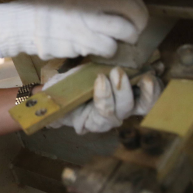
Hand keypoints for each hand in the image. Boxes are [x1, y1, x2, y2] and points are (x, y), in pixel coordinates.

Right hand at [0, 0, 147, 59]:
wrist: (24, 22)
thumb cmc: (52, 6)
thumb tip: (129, 8)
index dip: (139, 10)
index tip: (139, 18)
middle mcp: (85, 8)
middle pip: (126, 21)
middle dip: (135, 31)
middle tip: (133, 34)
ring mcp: (79, 29)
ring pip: (113, 42)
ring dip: (116, 45)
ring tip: (111, 43)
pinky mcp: (73, 46)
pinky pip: (97, 51)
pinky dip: (100, 51)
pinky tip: (93, 46)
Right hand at [44, 65, 162, 134]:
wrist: (77, 87)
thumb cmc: (64, 89)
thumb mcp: (55, 92)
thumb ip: (49, 95)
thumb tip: (38, 94)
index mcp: (93, 120)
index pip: (103, 115)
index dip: (104, 99)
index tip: (99, 79)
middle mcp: (113, 117)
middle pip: (124, 110)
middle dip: (122, 92)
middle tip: (117, 71)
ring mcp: (128, 107)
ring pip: (143, 107)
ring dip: (146, 92)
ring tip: (144, 76)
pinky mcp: (139, 96)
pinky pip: (152, 97)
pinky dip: (155, 86)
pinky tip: (152, 72)